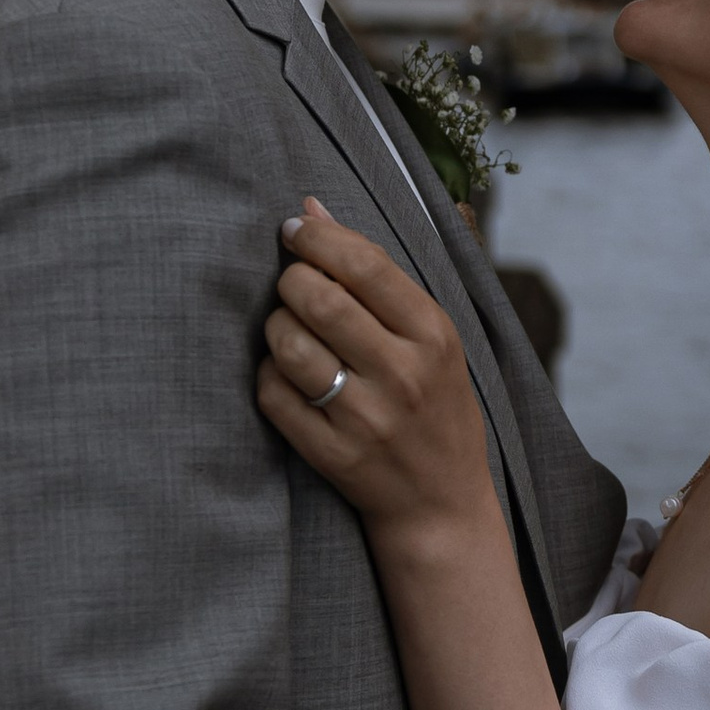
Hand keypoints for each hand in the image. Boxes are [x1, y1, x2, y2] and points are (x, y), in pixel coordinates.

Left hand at [259, 200, 502, 552]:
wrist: (441, 504)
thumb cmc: (436, 405)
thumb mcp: (433, 337)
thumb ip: (377, 272)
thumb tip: (312, 205)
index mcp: (434, 335)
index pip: (365, 265)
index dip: (317, 237)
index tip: (293, 229)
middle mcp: (403, 375)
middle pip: (319, 300)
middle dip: (291, 280)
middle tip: (292, 284)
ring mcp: (367, 419)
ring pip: (289, 346)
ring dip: (275, 327)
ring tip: (288, 328)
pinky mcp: (333, 455)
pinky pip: (273, 395)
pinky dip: (268, 374)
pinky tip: (285, 374)